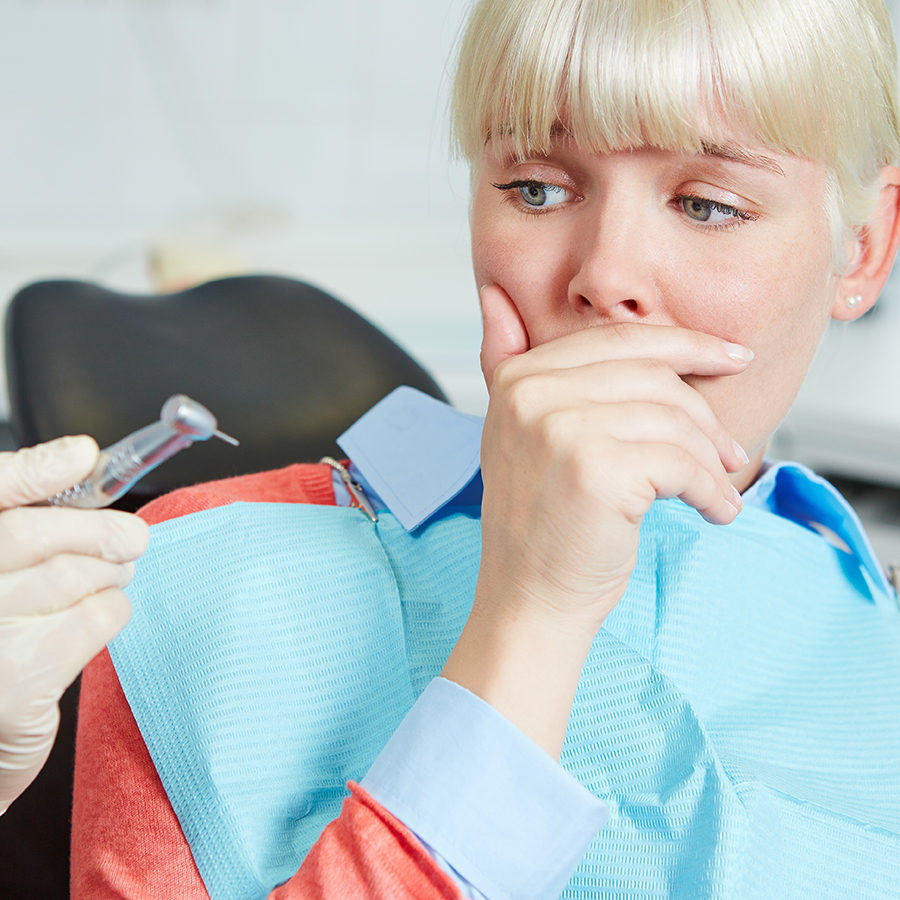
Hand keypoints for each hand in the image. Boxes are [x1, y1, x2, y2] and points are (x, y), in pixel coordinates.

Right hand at [0, 436, 148, 812]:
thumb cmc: (1, 635)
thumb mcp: (6, 570)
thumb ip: (32, 520)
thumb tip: (86, 465)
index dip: (34, 471)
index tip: (83, 455)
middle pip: (37, 533)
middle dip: (99, 530)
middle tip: (132, 538)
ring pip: (74, 574)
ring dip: (109, 572)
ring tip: (111, 575)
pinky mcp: (21, 678)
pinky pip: (98, 617)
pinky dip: (112, 610)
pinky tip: (93, 618)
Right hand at [442, 285, 751, 756]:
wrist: (528, 599)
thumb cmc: (539, 523)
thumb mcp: (515, 433)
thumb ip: (505, 363)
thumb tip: (493, 295)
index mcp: (519, 379)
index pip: (621, 340)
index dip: (686, 346)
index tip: (729, 358)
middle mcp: (532, 395)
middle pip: (655, 377)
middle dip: (704, 414)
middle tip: (727, 449)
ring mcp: (560, 430)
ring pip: (674, 419)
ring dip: (711, 459)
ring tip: (719, 486)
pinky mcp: (596, 470)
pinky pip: (681, 462)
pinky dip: (711, 489)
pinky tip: (714, 510)